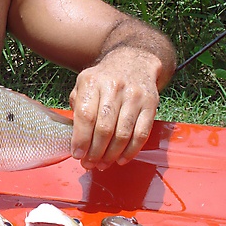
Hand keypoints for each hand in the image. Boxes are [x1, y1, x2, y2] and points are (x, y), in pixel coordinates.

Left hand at [69, 48, 160, 169]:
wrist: (134, 62)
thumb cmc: (103, 79)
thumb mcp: (84, 84)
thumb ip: (77, 107)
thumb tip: (74, 138)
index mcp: (93, 82)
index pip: (86, 116)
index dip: (81, 139)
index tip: (77, 154)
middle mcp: (114, 88)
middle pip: (105, 129)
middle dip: (95, 152)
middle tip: (89, 164)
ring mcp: (135, 96)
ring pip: (123, 134)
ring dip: (111, 155)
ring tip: (102, 164)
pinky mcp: (151, 104)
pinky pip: (141, 134)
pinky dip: (131, 151)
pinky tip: (121, 159)